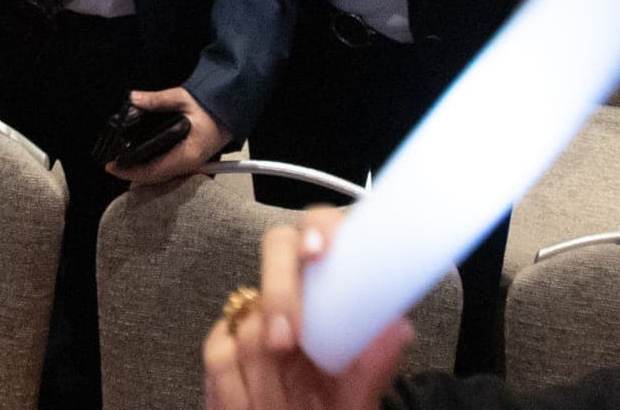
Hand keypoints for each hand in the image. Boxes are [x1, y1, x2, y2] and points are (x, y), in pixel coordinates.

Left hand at [113, 85, 228, 185]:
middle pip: (156, 178)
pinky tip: (141, 162)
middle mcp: (189, 165)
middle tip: (113, 166)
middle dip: (133, 174)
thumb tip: (133, 98)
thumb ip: (157, 100)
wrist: (232, 108)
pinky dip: (153, 169)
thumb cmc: (210, 105)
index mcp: (188, 155)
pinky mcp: (191, 161)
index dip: (131, 171)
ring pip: (162, 177)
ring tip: (123, 165)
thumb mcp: (183, 98)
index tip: (112, 166)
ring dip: (142, 173)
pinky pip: (169, 171)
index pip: (154, 171)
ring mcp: (192, 165)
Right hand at [201, 209, 407, 409]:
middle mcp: (296, 291)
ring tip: (279, 397)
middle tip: (285, 339)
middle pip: (277, 248)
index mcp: (333, 289)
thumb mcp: (357, 396)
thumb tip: (399, 328)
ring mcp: (256, 314)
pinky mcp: (223, 342)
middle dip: (280, 292)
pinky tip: (253, 400)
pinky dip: (236, 380)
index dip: (319, 228)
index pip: (325, 229)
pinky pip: (220, 346)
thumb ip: (375, 363)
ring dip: (263, 359)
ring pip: (248, 311)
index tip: (318, 249)